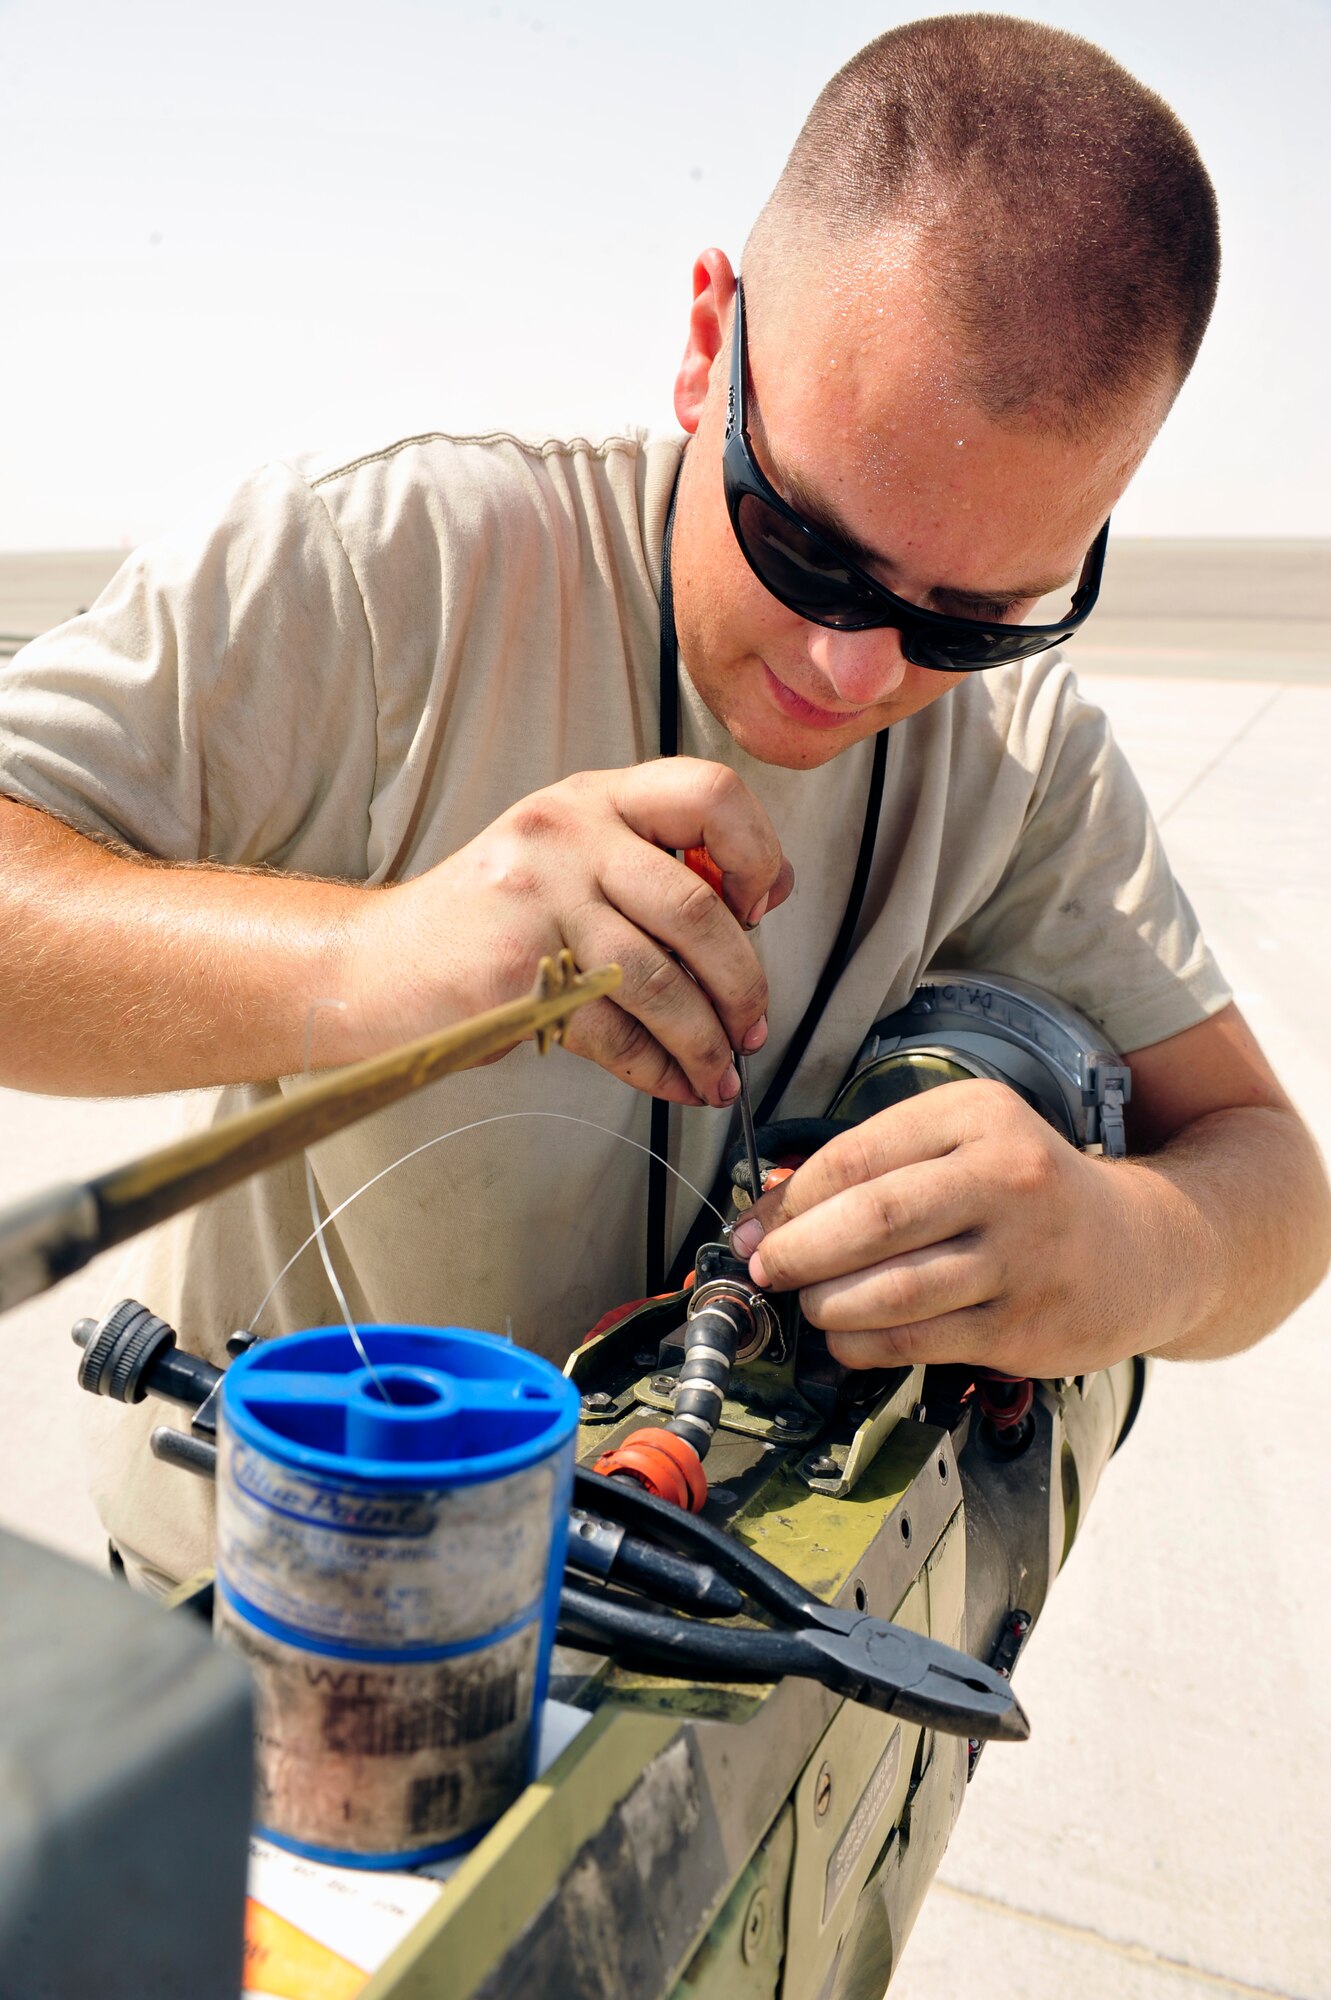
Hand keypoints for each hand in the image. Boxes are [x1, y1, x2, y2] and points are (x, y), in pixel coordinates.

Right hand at [348, 759, 792, 1105]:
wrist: (373, 966)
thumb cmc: (487, 923)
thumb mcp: (569, 862)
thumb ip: (654, 867)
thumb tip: (766, 895)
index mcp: (593, 797)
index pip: (710, 792)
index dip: (756, 853)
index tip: (759, 909)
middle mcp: (568, 832)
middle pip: (697, 907)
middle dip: (743, 984)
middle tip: (753, 1025)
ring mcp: (537, 898)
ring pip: (661, 979)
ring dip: (706, 1040)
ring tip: (718, 1071)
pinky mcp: (514, 971)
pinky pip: (613, 1029)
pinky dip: (657, 1067)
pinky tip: (673, 1081)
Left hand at [729, 1080, 1159, 1375]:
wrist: (1144, 1249)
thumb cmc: (1033, 1192)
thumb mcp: (966, 1142)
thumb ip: (878, 1164)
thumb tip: (774, 1206)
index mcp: (978, 1117)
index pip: (855, 1156)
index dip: (787, 1199)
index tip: (752, 1227)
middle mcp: (1005, 1179)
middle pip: (870, 1220)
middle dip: (796, 1252)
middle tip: (767, 1270)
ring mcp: (1020, 1256)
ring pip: (890, 1290)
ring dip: (826, 1304)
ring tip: (810, 1302)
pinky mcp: (1024, 1325)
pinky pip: (917, 1341)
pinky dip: (862, 1344)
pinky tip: (847, 1336)